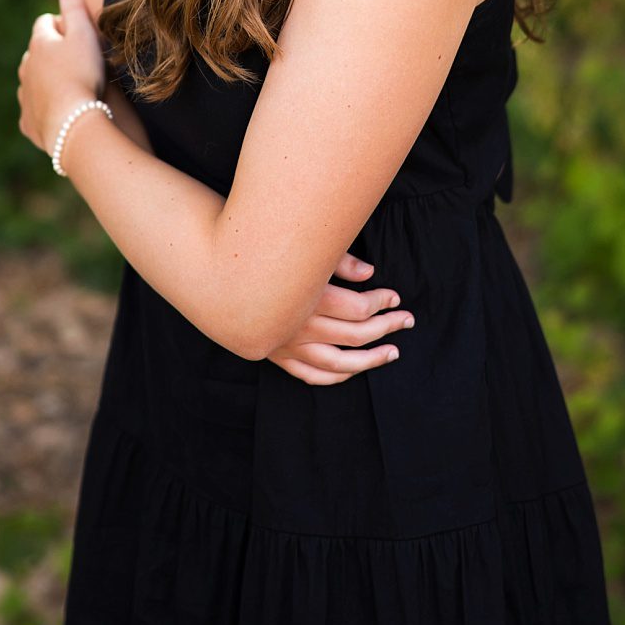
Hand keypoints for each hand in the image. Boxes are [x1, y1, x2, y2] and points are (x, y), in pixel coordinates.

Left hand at [18, 0, 108, 153]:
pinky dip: (44, 105)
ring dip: (46, 78)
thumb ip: (74, 9)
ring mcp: (25, 95)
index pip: (44, 23)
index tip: (76, 28)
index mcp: (39, 44)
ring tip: (68, 83)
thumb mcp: (84, 35)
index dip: (61, 21)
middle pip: (35, 52)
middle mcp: (26, 67)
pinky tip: (59, 109)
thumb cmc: (82, 74)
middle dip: (51, 51)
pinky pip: (33, 108)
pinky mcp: (27, 121)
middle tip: (75, 56)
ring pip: (32, 80)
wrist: (71, 121)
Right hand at [265, 252, 411, 384]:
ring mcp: (286, 345)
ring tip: (392, 353)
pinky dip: (334, 376)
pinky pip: (310, 374)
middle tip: (407, 320)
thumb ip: (339, 260)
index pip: (359, 308)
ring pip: (336, 362)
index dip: (382, 302)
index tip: (395, 296)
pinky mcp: (276, 355)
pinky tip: (354, 371)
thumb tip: (370, 272)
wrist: (217, 277)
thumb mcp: (304, 248)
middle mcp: (298, 325)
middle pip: (355, 335)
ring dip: (369, 360)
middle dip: (387, 327)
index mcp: (307, 297)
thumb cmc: (267, 256)